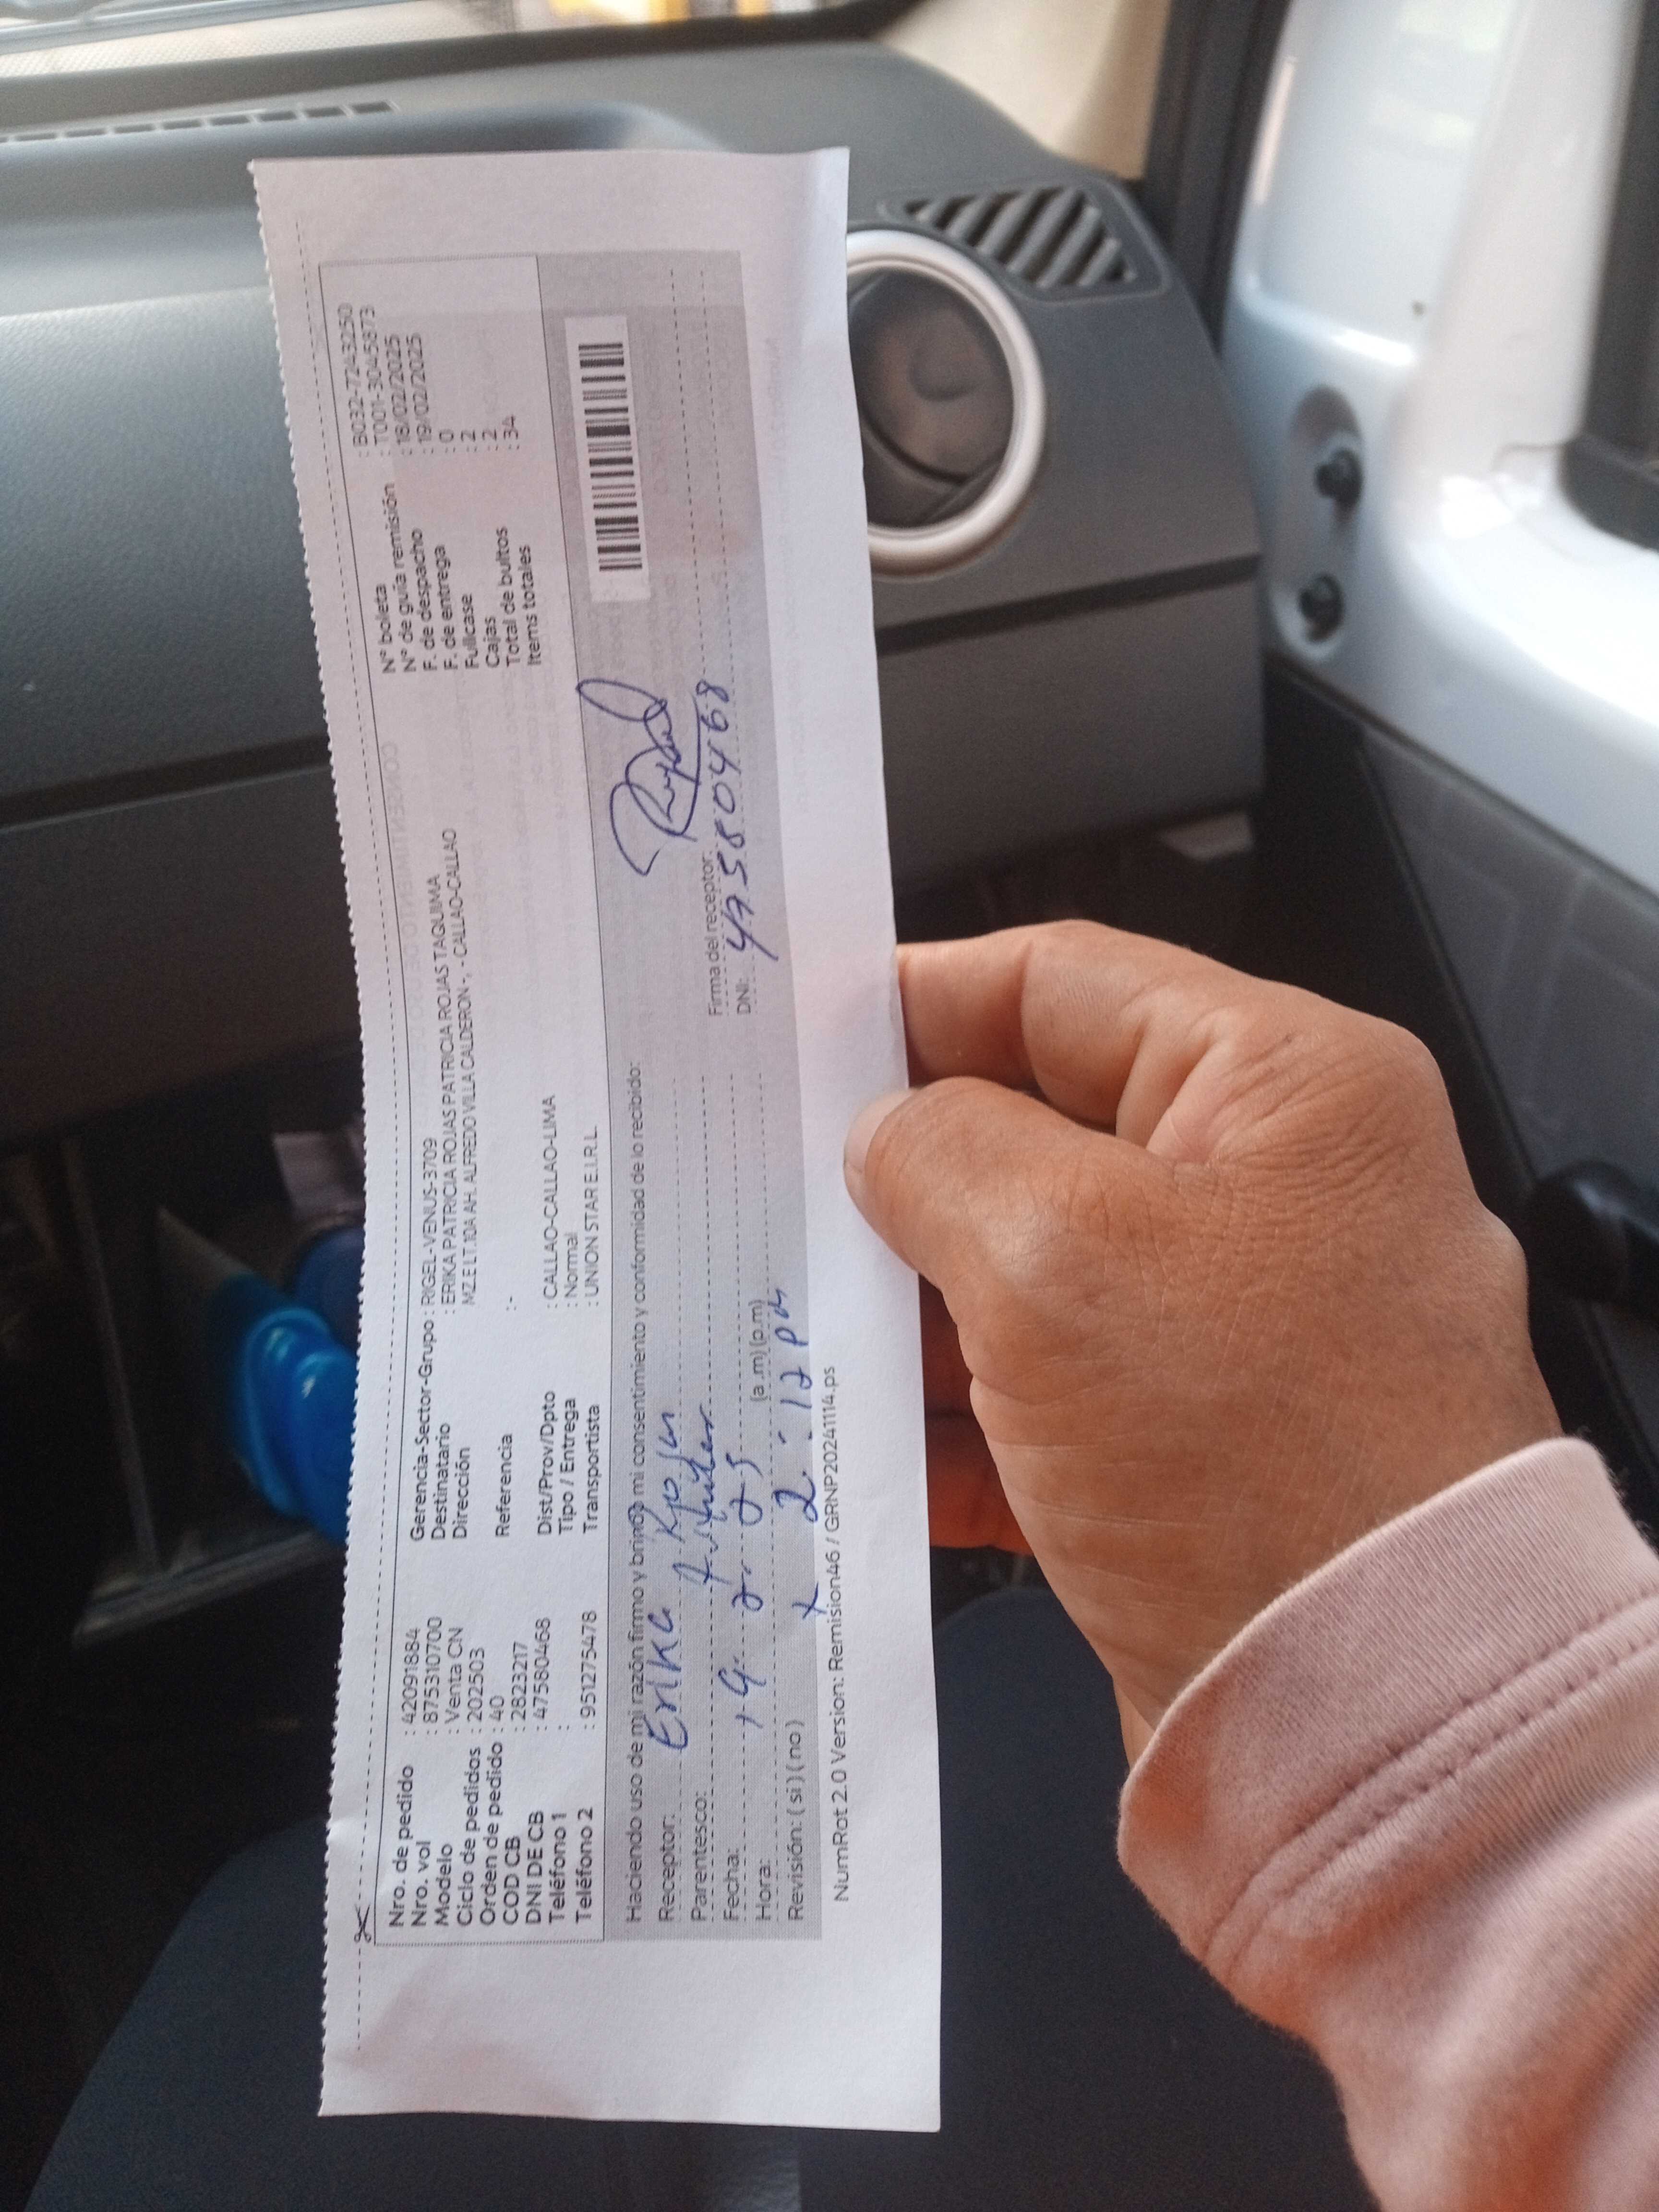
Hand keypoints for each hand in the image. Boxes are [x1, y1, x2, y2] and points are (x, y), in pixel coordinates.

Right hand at [846, 923, 1559, 1742]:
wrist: (1379, 1725)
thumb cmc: (1253, 1458)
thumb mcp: (1060, 1254)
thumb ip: (942, 1151)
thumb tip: (886, 1132)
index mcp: (1284, 1087)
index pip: (1063, 982)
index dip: (915, 1002)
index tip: (791, 1045)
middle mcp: (1278, 1194)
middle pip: (1040, 1133)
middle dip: (902, 1177)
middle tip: (765, 1199)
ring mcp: (1243, 1333)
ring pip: (1036, 1277)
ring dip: (919, 1311)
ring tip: (797, 1330)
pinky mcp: (1207, 1456)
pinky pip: (1059, 1405)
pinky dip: (969, 1424)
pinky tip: (875, 1453)